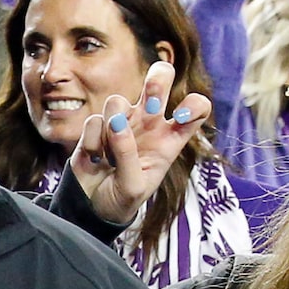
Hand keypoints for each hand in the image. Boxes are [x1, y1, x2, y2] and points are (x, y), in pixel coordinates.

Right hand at [69, 57, 204, 228]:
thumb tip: (116, 122)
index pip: (195, 110)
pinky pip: (94, 120)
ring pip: (117, 102)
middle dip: (157, 80)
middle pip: (160, 82)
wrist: (92, 208)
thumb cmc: (122, 199)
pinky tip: (96, 158)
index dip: (194, 105)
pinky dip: (93, 141)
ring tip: (109, 157)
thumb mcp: (133, 187)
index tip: (180, 116)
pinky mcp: (97, 126)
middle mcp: (149, 124)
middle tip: (151, 99)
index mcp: (170, 139)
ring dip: (111, 129)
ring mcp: (122, 122)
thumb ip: (128, 156)